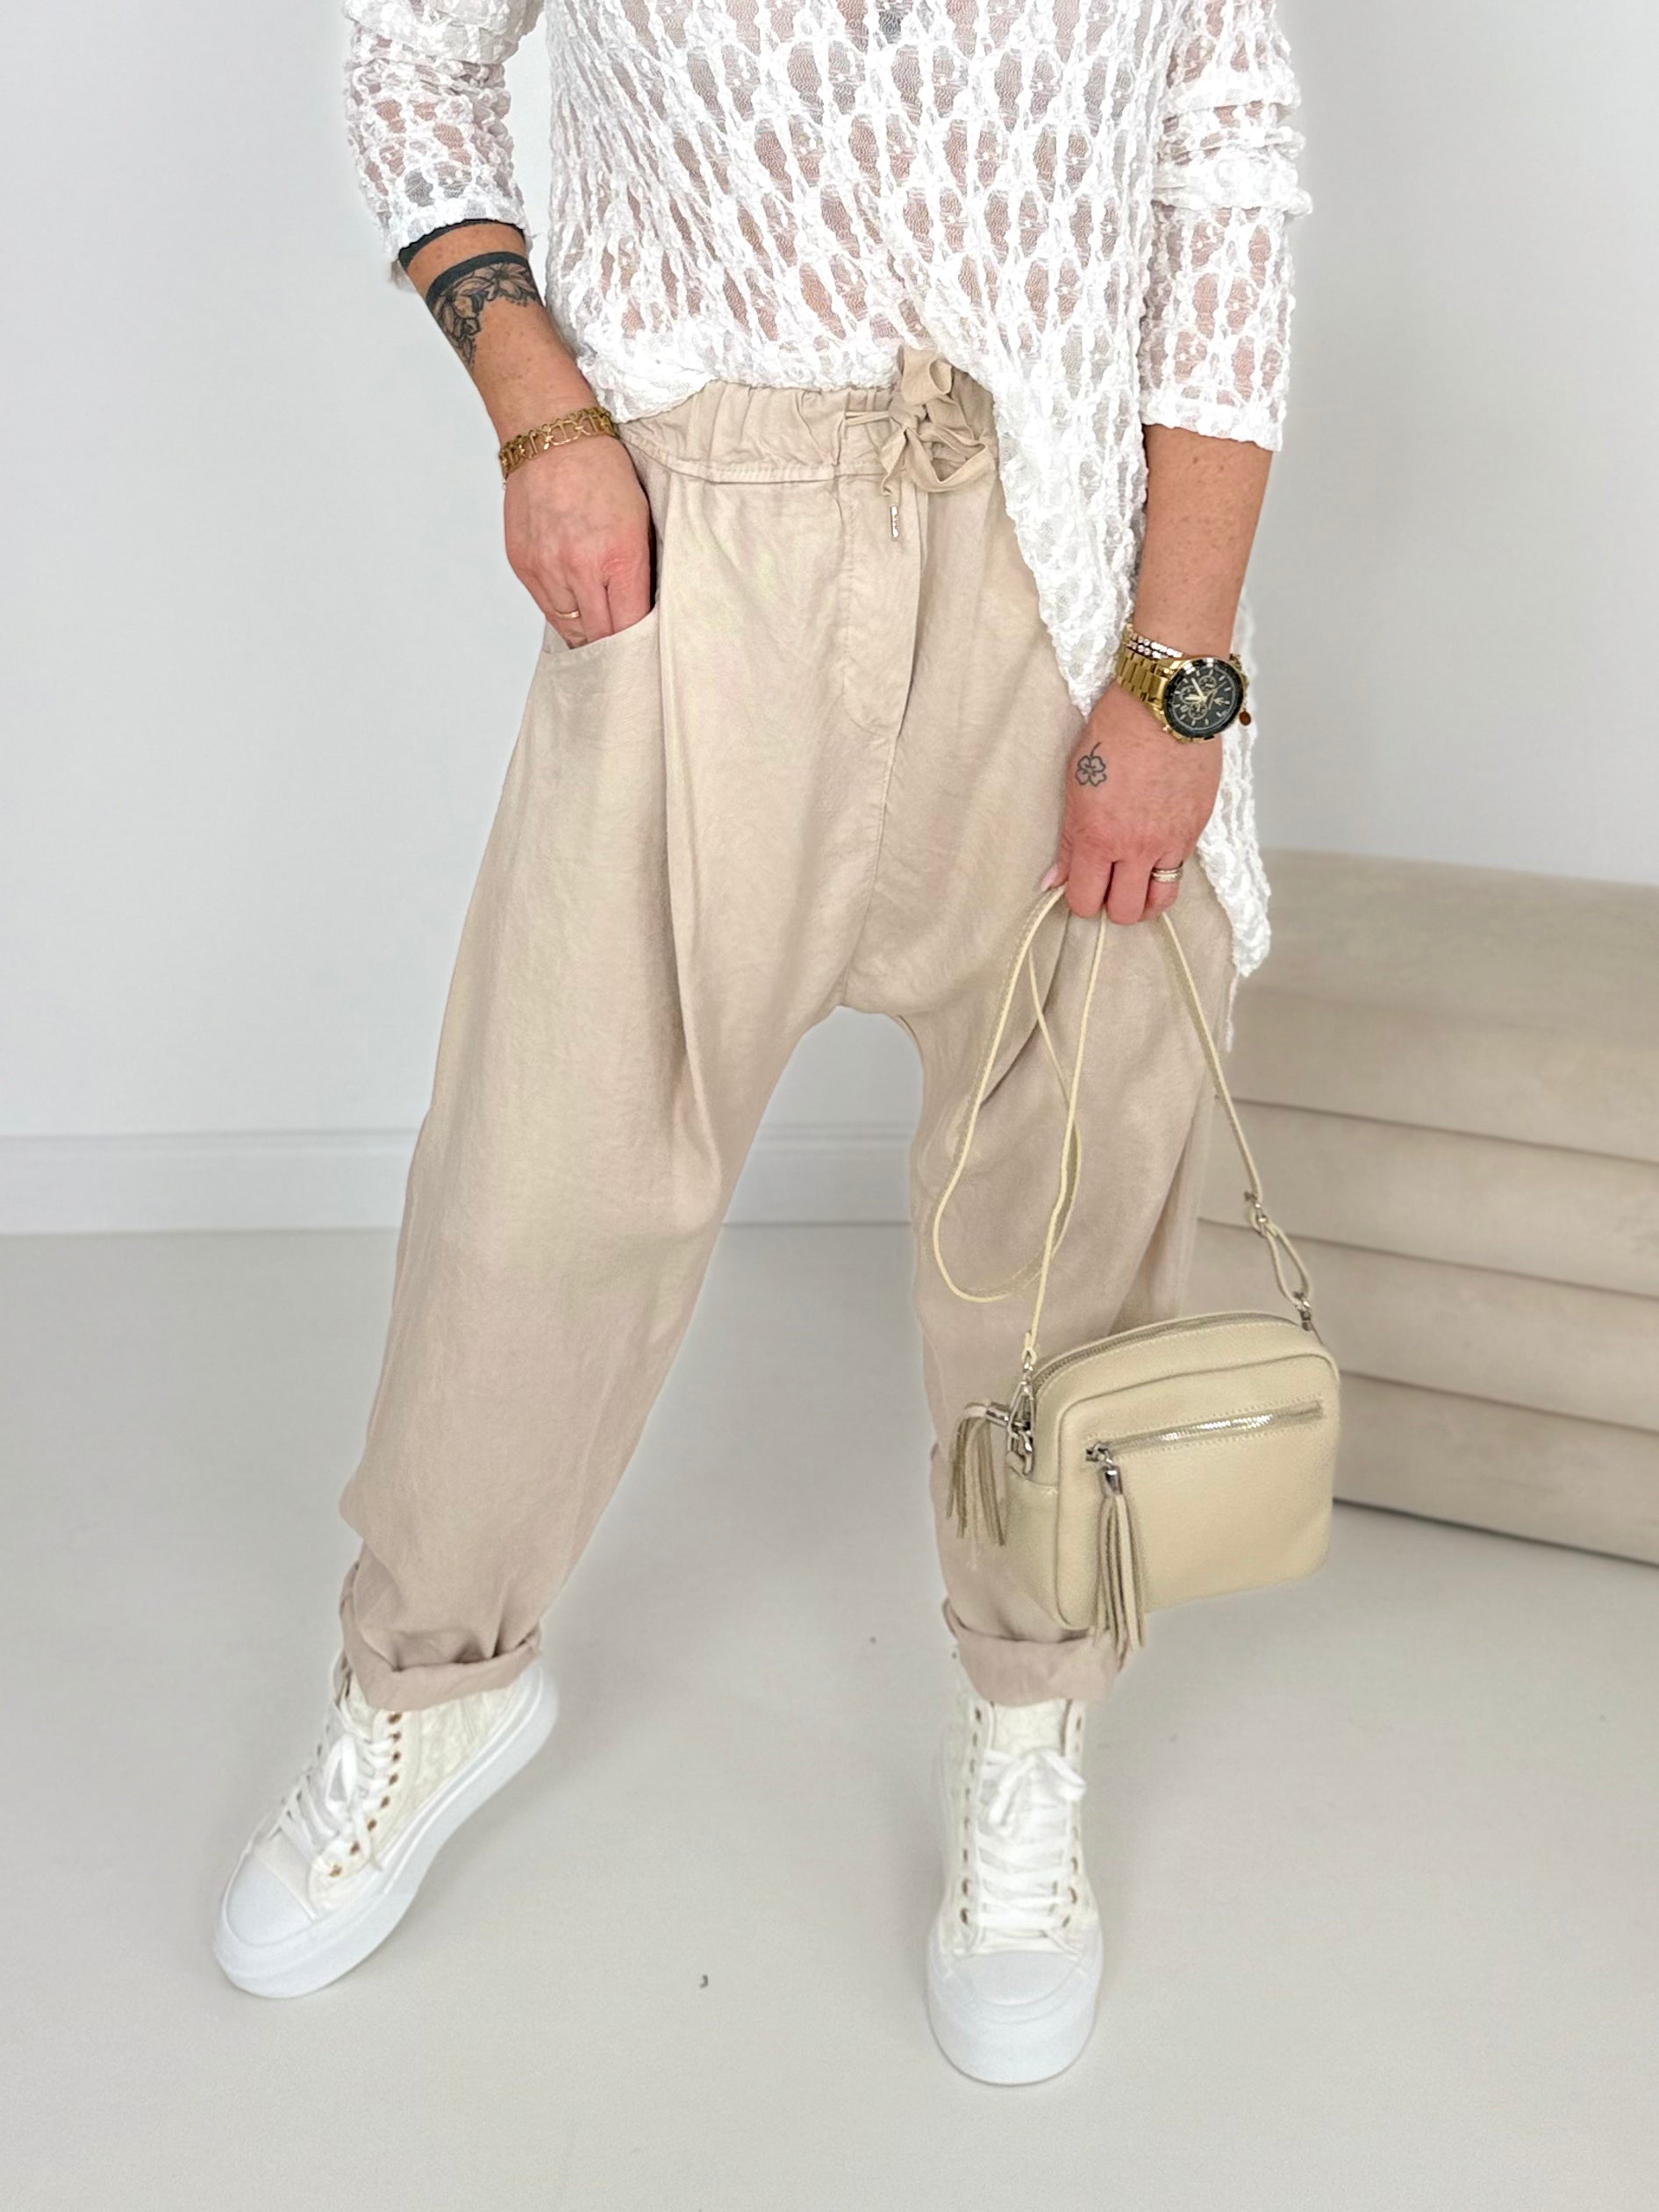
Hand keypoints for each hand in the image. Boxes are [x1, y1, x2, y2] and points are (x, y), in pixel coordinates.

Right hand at [504, 434, 653, 645]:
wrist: (550, 436)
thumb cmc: (601, 470)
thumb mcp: (639, 519)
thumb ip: (639, 571)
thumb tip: (641, 613)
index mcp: (617, 557)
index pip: (630, 628)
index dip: (640, 645)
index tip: (648, 650)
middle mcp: (578, 568)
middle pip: (600, 638)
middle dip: (615, 646)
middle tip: (627, 649)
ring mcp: (546, 569)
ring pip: (571, 630)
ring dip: (588, 630)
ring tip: (600, 619)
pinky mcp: (523, 566)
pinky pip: (547, 609)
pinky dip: (564, 611)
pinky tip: (575, 597)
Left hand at [1045, 682, 1222, 922]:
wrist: (1164, 703)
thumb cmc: (1114, 733)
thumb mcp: (1075, 784)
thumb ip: (1069, 840)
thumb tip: (1055, 880)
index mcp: (1098, 836)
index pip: (1085, 900)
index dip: (1079, 900)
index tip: (1079, 888)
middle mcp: (1136, 847)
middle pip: (1124, 912)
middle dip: (1111, 905)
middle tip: (1107, 885)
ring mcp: (1171, 841)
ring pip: (1159, 901)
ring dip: (1144, 898)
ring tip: (1135, 882)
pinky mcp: (1197, 828)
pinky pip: (1181, 869)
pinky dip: (1166, 869)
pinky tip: (1156, 851)